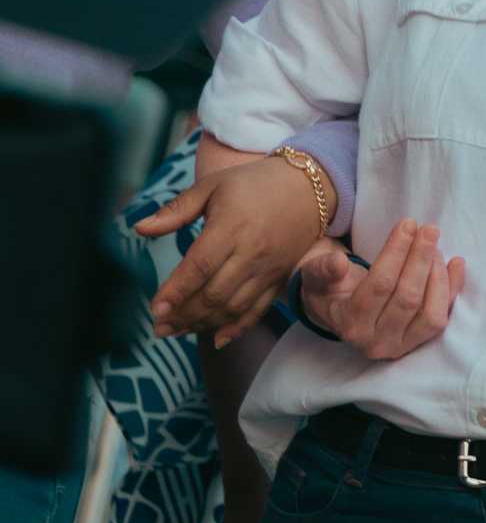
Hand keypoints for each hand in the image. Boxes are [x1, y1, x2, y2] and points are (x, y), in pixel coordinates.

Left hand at [142, 153, 333, 345]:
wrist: (309, 187)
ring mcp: (269, 269)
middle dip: (184, 314)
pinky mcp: (280, 277)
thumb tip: (139, 228)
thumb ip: (176, 210)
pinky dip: (238, 327)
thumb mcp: (212, 186)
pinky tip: (218, 339)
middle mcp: (252, 253)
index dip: (176, 291)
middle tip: (159, 326)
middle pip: (214, 294)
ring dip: (204, 323)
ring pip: (234, 306)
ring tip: (179, 331)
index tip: (155, 309)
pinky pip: (259, 308)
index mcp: (231, 227)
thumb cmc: (255, 183)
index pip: (199, 266)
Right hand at [298, 220, 464, 359]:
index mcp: (349, 323)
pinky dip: (453, 290)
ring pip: (431, 314)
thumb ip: (323, 269)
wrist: (335, 310)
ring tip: (435, 246)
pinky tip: (456, 263)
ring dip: (438, 276)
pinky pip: (442, 319)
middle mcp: (376, 342)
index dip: (396, 253)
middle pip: (408, 299)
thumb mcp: (315, 274)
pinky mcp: (419, 344)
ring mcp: (401, 347)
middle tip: (429, 229)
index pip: (380, 285)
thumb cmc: (327, 286)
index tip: (408, 224)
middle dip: (421, 260)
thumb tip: (338, 262)